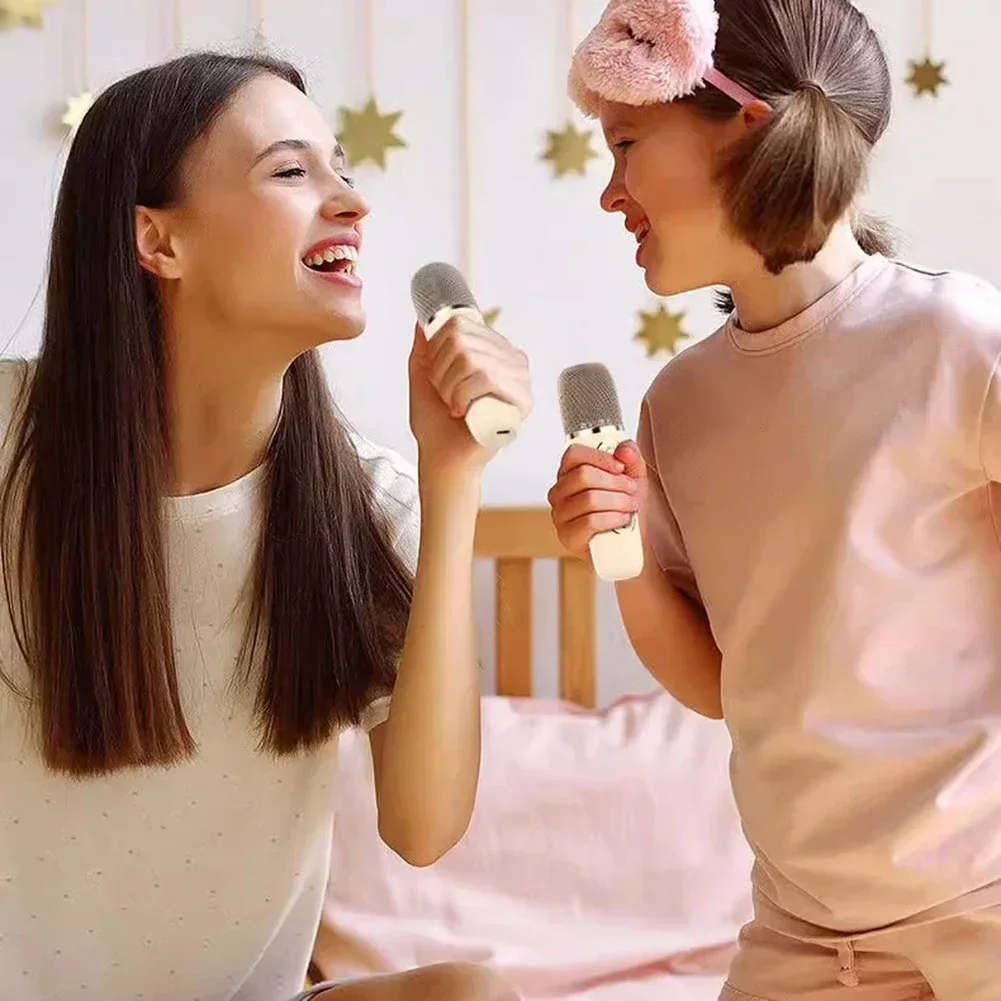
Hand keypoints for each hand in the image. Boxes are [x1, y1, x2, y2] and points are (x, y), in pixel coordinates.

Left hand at [408, 314, 531, 479]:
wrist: (440, 457)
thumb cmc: (435, 422)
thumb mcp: (422, 374)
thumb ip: (425, 345)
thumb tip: (423, 318)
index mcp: (492, 348)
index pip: (460, 323)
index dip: (437, 349)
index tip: (436, 375)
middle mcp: (510, 359)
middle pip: (463, 340)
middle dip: (441, 372)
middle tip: (445, 395)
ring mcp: (520, 379)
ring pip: (472, 359)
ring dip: (450, 388)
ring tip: (454, 406)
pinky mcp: (522, 401)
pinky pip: (485, 378)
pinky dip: (463, 397)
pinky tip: (463, 413)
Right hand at [548, 440, 647, 562]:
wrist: (631, 543)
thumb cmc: (626, 508)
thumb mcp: (634, 477)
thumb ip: (631, 458)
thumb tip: (624, 449)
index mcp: (569, 473)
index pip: (574, 454)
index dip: (599, 457)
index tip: (620, 467)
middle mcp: (559, 493)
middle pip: (583, 476)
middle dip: (615, 482)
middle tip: (631, 490)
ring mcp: (560, 515)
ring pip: (589, 499)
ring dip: (619, 501)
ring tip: (630, 506)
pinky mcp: (567, 537)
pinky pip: (590, 521)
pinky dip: (613, 518)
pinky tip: (622, 519)